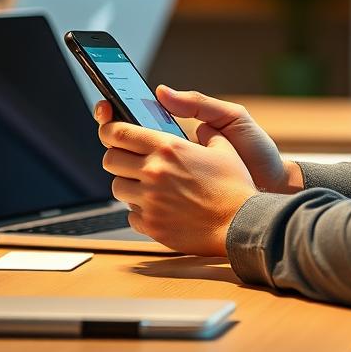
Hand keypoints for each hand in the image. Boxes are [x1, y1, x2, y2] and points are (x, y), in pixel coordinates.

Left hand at [94, 113, 256, 256]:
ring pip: (116, 188)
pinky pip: (130, 214)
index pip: (120, 133)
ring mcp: (150, 200)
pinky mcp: (151, 225)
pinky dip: (139, 210)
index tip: (109, 130)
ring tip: (146, 184)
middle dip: (116, 157)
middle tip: (130, 159)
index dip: (109, 129)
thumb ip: (206, 132)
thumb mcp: (224, 147)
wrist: (241, 223)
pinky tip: (158, 207)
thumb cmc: (234, 185)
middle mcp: (154, 172)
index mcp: (169, 148)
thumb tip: (199, 126)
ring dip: (127, 184)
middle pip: (109, 160)